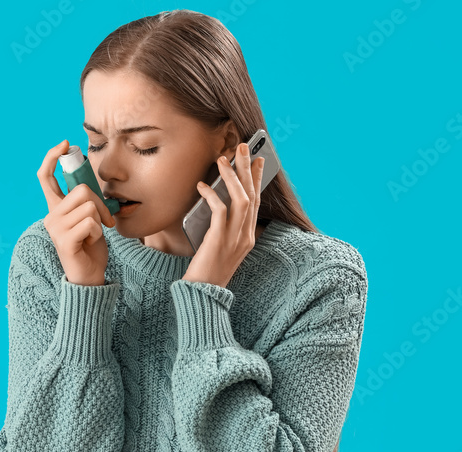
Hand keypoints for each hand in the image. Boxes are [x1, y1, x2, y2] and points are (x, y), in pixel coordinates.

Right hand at [38, 139, 115, 286]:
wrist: (89, 276)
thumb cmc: (90, 247)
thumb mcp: (89, 219)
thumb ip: (86, 201)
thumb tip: (91, 182)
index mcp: (55, 208)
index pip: (45, 177)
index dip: (52, 157)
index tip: (65, 144)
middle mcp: (51, 216)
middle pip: (81, 190)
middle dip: (100, 203)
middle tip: (106, 220)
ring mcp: (55, 228)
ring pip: (88, 207)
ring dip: (100, 221)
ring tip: (95, 235)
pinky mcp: (65, 241)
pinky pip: (90, 224)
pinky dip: (98, 233)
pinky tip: (91, 243)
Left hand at [182, 141, 265, 287]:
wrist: (203, 294)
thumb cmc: (207, 272)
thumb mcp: (222, 248)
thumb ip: (224, 228)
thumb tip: (216, 202)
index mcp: (248, 237)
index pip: (256, 201)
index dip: (257, 179)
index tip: (257, 159)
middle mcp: (246, 235)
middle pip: (251, 195)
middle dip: (247, 168)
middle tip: (243, 147)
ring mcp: (235, 238)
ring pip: (240, 199)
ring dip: (232, 176)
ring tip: (222, 159)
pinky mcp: (220, 239)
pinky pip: (220, 210)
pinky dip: (212, 195)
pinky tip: (203, 186)